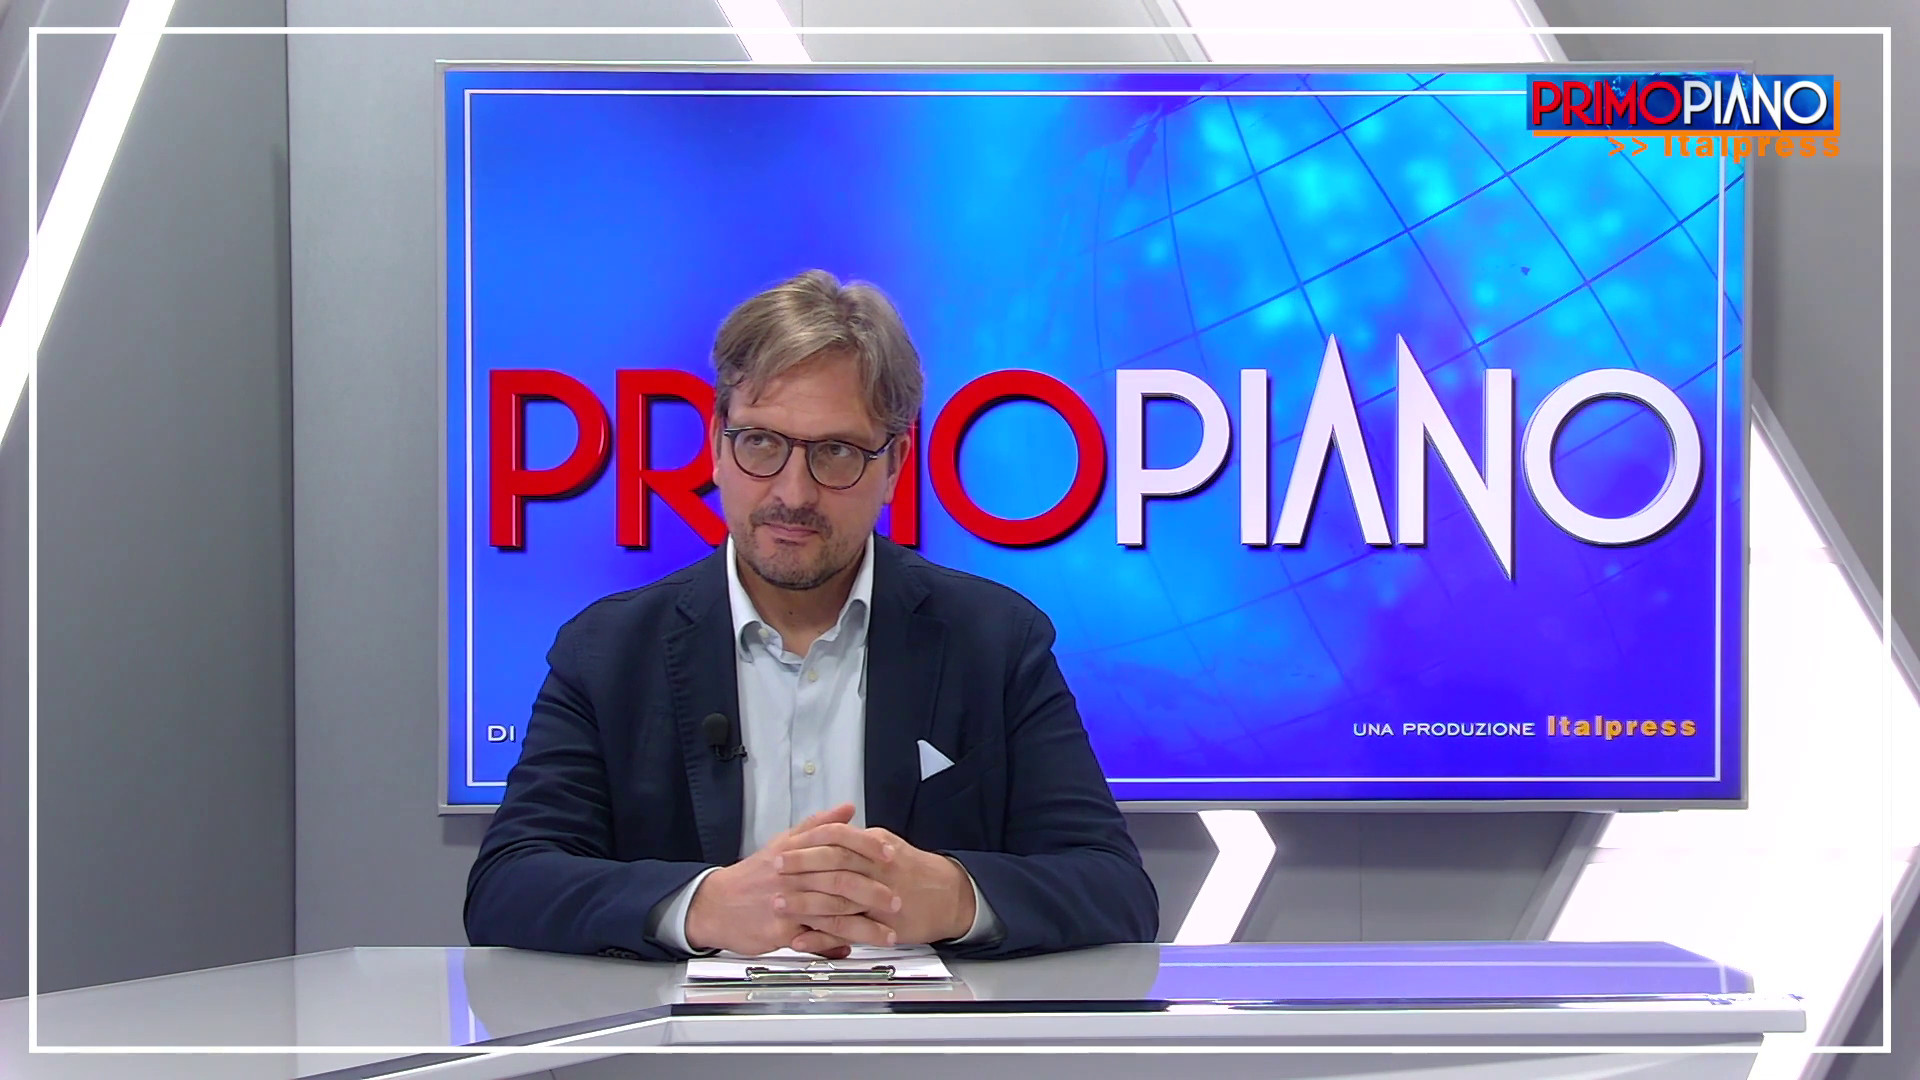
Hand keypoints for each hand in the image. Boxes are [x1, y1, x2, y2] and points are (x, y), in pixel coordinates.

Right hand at [684, 804, 899, 956]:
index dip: (866, 846)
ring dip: (864, 924)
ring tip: (888, 932)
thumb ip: (817, 825)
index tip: (890, 855)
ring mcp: (787, 901)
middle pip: (840, 877)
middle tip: (897, 898)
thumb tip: (847, 808)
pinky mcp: (781, 928)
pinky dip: (838, 942)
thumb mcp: (782, 842)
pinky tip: (857, 946)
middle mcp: (792, 873)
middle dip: (873, 889)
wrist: (715, 904)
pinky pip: (816, 936)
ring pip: (833, 911)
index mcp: (795, 849)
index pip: (836, 840)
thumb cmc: (754, 876)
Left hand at [776, 825, 974, 953]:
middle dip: (801, 869)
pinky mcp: (882, 928)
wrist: (951, 897)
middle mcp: (879, 872)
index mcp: (878, 849)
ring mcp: (880, 901)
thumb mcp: (888, 845)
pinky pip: (847, 932)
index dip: (807, 846)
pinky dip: (821, 937)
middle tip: (774, 871)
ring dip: (805, 903)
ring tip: (780, 904)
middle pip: (835, 866)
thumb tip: (830, 826)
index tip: (782, 849)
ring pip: (838, 900)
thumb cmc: (916, 871)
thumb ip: (858, 839)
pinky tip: (801, 938)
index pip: (837, 841)